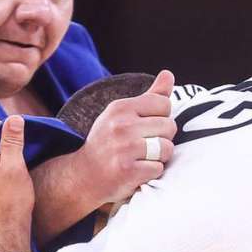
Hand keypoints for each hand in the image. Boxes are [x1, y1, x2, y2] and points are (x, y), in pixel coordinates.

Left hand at [0, 116, 34, 251]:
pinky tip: (1, 186)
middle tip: (18, 161)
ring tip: (10, 176)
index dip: (7, 130)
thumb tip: (13, 118)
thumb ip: (12, 140)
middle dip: (1, 145)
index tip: (19, 144)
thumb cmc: (13, 200)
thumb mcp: (16, 166)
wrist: (3, 234)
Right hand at [74, 70, 176, 204]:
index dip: (161, 117)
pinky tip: (136, 172)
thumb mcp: (121, 115)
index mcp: (120, 108)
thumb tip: (168, 74)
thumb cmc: (107, 144)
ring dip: (159, 158)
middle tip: (143, 147)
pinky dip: (151, 174)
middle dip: (163, 139)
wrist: (82, 177)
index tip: (146, 128)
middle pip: (169, 126)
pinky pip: (158, 169)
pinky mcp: (128, 171)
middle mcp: (121, 125)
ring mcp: (124, 148)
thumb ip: (149, 96)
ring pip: (167, 148)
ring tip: (141, 159)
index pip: (163, 103)